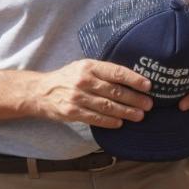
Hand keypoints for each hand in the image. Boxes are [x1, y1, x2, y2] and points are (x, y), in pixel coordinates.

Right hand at [27, 59, 152, 127]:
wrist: (40, 91)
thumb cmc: (68, 78)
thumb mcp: (83, 67)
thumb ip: (103, 72)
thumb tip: (131, 79)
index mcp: (89, 66)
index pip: (116, 72)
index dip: (134, 79)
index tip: (148, 86)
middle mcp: (84, 80)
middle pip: (115, 91)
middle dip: (135, 99)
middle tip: (148, 105)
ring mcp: (77, 97)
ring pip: (108, 106)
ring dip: (126, 112)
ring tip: (139, 115)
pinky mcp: (72, 112)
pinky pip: (95, 118)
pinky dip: (110, 121)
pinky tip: (120, 122)